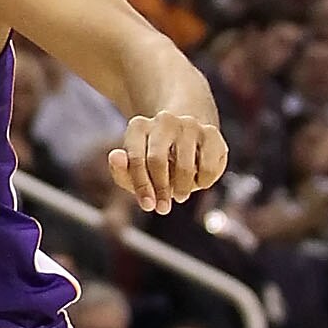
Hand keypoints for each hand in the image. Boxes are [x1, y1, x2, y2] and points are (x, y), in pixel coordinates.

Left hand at [108, 112, 227, 215]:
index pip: (135, 158)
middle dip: (161, 189)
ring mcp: (189, 124)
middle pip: (157, 161)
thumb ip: (121, 169)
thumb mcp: (135, 170)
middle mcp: (163, 120)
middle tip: (164, 207)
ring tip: (180, 193)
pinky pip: (209, 168)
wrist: (186, 137)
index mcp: (138, 126)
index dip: (141, 185)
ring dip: (183, 188)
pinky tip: (197, 180)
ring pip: (185, 167)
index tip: (148, 206)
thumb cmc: (154, 160)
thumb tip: (115, 156)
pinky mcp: (212, 133)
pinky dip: (203, 182)